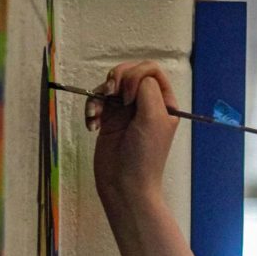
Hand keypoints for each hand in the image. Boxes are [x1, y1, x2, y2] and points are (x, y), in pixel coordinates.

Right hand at [86, 60, 179, 202]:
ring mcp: (126, 111)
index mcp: (164, 103)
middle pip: (130, 72)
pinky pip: (98, 101)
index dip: (137, 74)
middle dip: (117, 78)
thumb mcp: (154, 117)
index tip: (129, 96)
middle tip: (112, 95)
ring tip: (97, 113)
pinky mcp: (109, 120)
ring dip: (100, 94)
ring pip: (111, 85)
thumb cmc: (144, 155)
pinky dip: (92, 108)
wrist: (125, 185)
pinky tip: (92, 124)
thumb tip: (135, 76)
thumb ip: (146, 88)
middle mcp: (146, 104)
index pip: (151, 70)